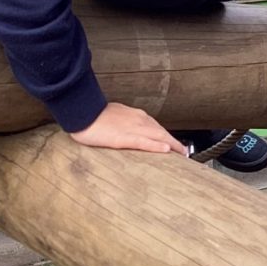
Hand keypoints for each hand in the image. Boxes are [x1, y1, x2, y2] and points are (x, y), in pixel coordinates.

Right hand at [68, 102, 187, 154]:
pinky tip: (166, 150)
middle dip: (174, 142)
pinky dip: (156, 146)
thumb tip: (128, 131)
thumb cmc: (94, 116)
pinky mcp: (124, 137)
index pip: (156, 127)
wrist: (82, 112)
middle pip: (161, 132)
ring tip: (182, 153)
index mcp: (135, 116)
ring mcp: (132, 128)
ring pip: (157, 136)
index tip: (175, 144)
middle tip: (184, 152)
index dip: (167, 136)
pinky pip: (144, 142)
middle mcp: (138, 120)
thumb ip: (125, 124)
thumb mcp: (114, 117)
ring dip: (172, 144)